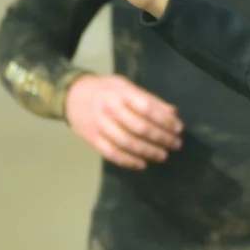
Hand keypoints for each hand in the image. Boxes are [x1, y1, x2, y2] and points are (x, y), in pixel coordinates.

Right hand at [63, 72, 182, 167]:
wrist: (71, 95)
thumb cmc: (105, 90)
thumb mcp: (127, 86)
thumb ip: (150, 99)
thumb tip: (173, 113)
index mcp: (121, 94)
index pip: (147, 108)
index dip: (165, 120)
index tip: (179, 128)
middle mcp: (109, 109)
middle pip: (139, 127)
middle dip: (161, 138)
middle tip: (176, 144)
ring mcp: (100, 125)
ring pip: (126, 142)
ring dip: (148, 151)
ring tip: (163, 155)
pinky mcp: (92, 139)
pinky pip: (111, 153)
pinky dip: (128, 161)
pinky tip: (142, 164)